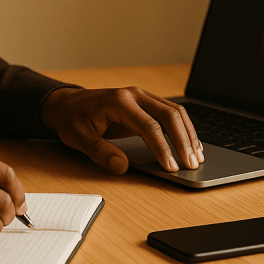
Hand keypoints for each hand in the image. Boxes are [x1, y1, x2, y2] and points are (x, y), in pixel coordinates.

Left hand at [41, 87, 202, 173]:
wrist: (67, 104)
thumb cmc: (73, 119)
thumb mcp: (79, 138)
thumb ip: (100, 152)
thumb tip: (122, 167)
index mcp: (119, 102)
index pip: (149, 126)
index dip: (162, 148)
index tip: (171, 167)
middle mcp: (135, 95)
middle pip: (169, 115)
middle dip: (183, 141)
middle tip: (191, 165)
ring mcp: (142, 97)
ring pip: (175, 112)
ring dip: (188, 134)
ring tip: (196, 158)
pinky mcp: (146, 103)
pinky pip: (171, 113)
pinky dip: (183, 129)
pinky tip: (191, 145)